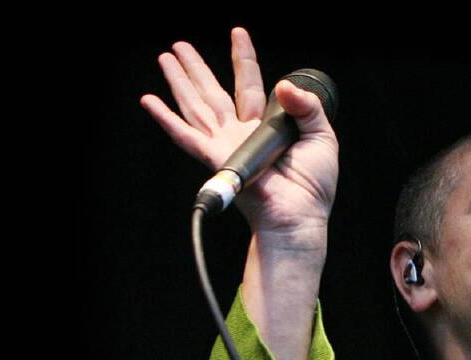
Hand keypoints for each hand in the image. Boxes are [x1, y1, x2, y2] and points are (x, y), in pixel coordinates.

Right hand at [140, 27, 338, 246]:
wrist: (299, 215)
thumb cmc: (313, 187)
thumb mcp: (321, 136)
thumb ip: (307, 107)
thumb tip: (283, 85)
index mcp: (264, 126)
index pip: (249, 84)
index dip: (243, 58)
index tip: (238, 33)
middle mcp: (240, 134)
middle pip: (213, 92)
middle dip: (196, 68)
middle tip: (180, 46)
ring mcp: (225, 146)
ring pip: (196, 106)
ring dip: (178, 82)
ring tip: (165, 58)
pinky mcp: (217, 159)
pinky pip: (187, 136)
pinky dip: (166, 119)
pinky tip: (149, 101)